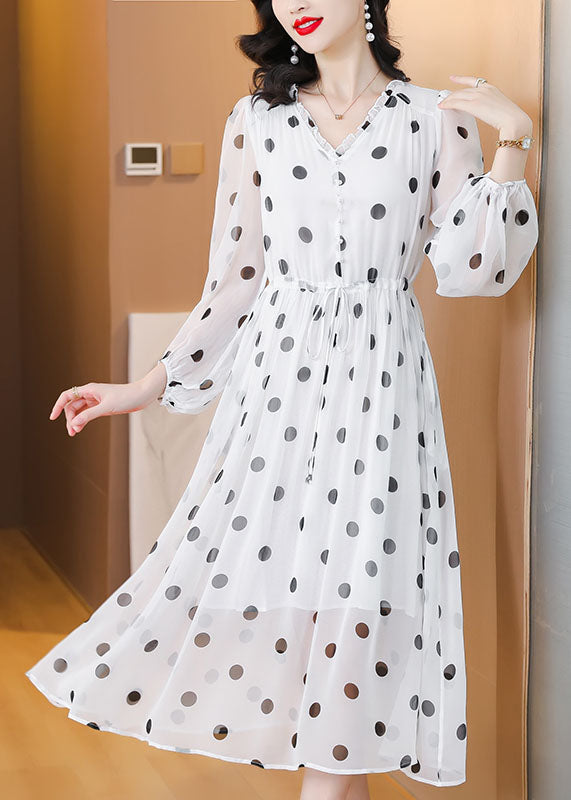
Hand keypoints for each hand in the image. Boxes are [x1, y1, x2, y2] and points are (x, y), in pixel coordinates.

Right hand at [50, 369, 165, 436]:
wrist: (142, 396)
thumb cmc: (126, 398)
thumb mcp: (106, 408)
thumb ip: (89, 415)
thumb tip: (74, 423)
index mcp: (89, 389)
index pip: (67, 396)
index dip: (58, 406)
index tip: (53, 418)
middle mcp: (91, 394)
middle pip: (72, 405)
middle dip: (69, 418)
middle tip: (72, 432)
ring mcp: (96, 400)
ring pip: (79, 410)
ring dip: (75, 421)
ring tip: (75, 433)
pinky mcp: (103, 406)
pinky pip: (88, 413)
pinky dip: (83, 420)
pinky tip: (80, 428)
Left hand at [437, 75, 532, 137]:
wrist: (514, 121)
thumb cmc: (511, 119)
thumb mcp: (500, 108)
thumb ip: (491, 107)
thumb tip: (487, 113)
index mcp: (491, 88)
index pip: (473, 81)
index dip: (461, 79)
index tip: (453, 78)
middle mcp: (484, 89)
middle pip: (462, 90)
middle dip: (451, 95)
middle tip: (444, 100)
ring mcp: (478, 96)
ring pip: (458, 96)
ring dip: (448, 100)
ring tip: (442, 104)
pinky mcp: (474, 105)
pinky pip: (456, 103)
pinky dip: (448, 104)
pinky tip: (443, 107)